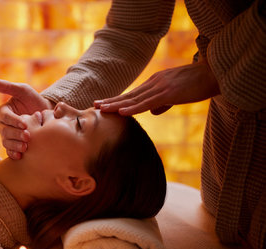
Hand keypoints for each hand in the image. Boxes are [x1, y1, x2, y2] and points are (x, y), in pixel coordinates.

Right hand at [0, 78, 53, 159]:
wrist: (46, 115)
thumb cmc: (33, 100)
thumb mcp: (23, 91)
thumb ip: (7, 86)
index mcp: (3, 111)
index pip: (3, 116)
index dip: (13, 120)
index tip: (24, 123)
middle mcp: (2, 124)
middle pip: (4, 131)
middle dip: (15, 134)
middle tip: (28, 136)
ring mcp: (7, 136)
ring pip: (6, 142)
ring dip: (15, 145)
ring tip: (26, 147)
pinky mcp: (13, 145)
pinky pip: (9, 151)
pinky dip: (13, 154)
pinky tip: (20, 156)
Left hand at [94, 61, 219, 115]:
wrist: (215, 74)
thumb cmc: (198, 84)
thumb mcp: (178, 94)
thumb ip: (164, 103)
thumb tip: (154, 112)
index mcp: (156, 84)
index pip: (133, 95)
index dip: (118, 100)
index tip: (103, 104)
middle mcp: (154, 84)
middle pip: (129, 95)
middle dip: (111, 101)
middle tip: (94, 105)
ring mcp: (160, 88)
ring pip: (134, 99)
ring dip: (117, 105)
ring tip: (102, 109)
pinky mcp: (169, 93)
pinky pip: (147, 103)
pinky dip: (133, 108)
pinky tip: (121, 112)